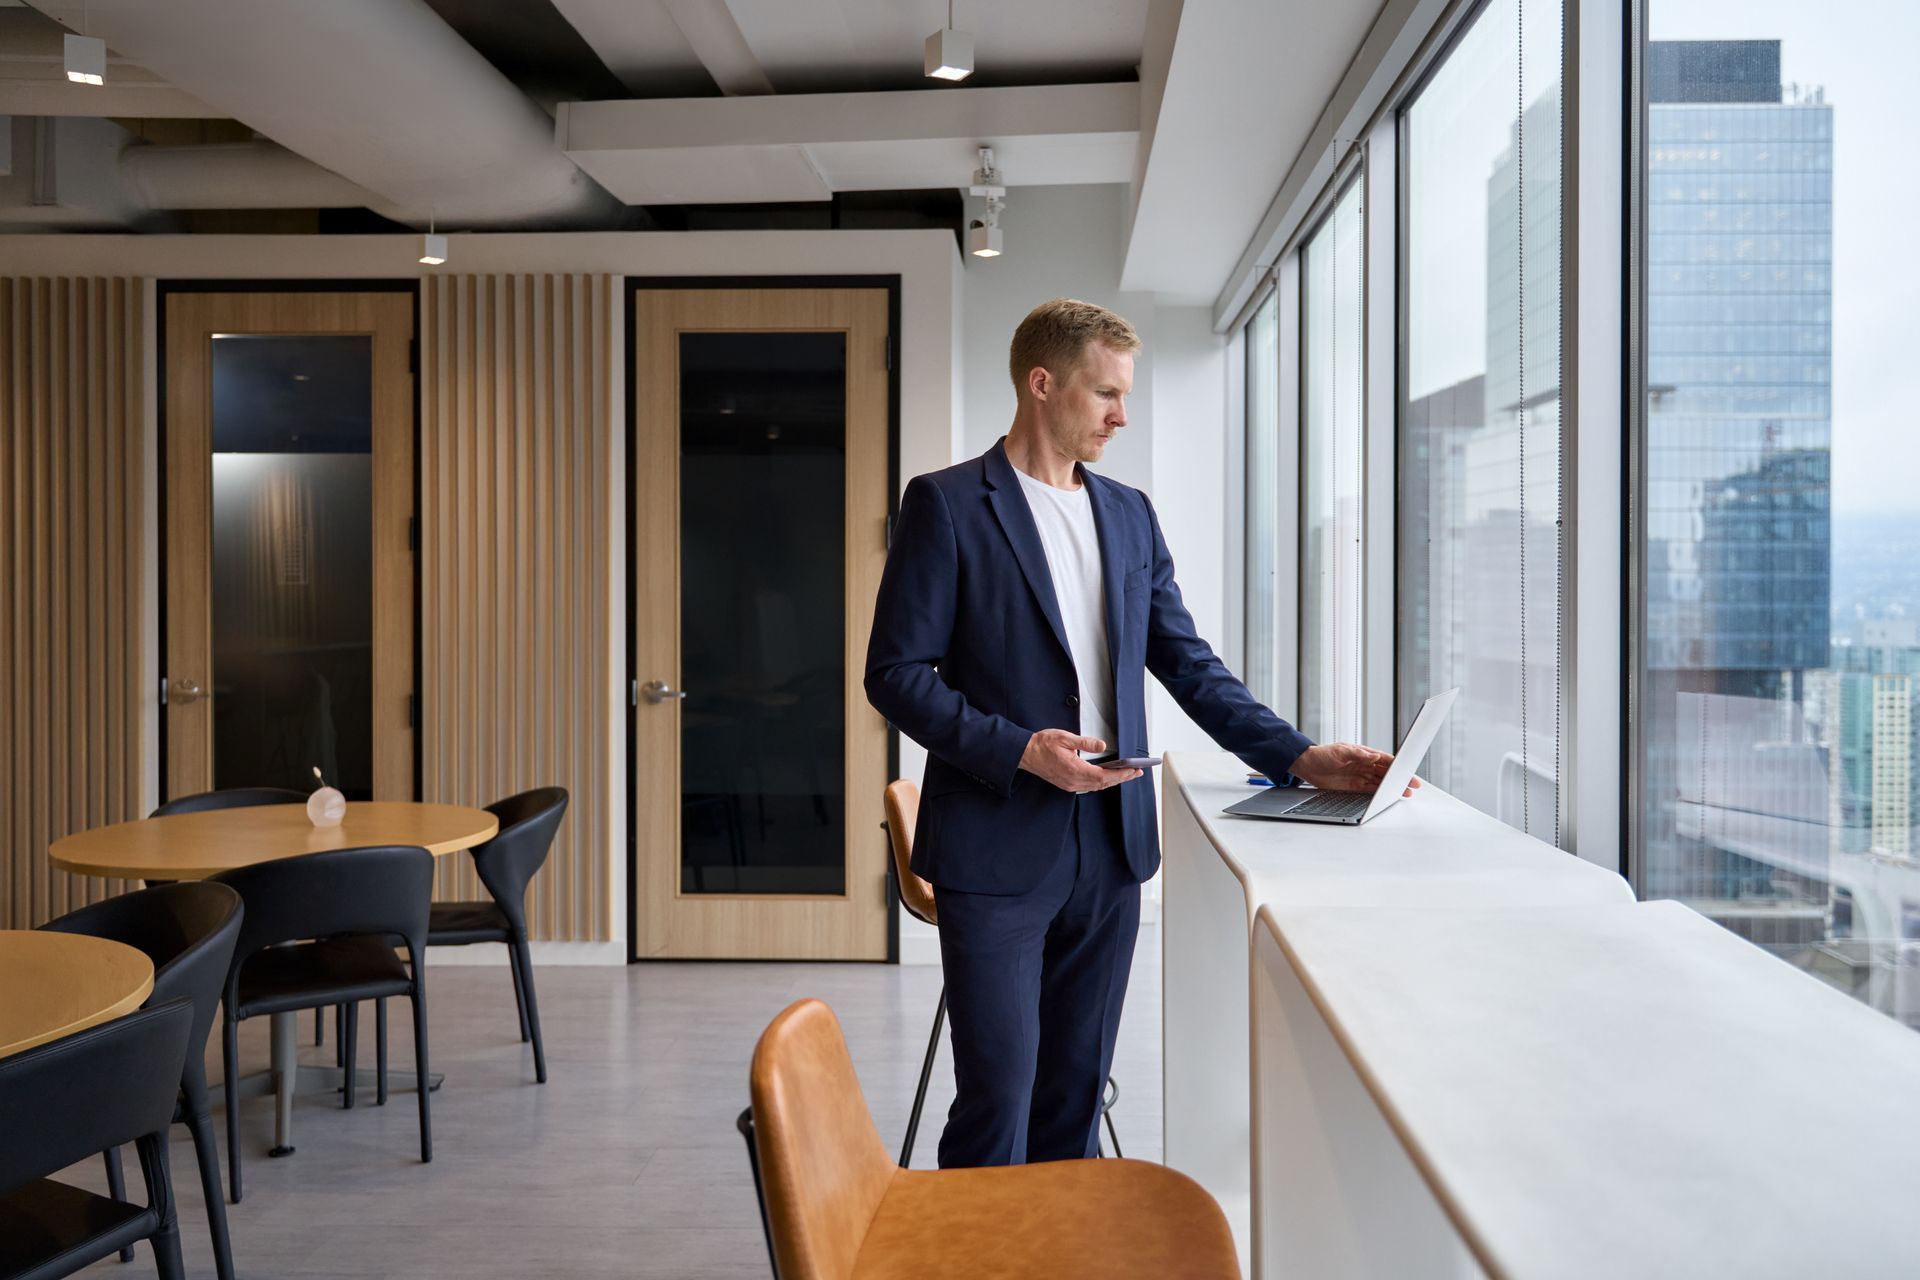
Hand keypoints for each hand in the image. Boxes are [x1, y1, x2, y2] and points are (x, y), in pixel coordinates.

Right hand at [1020, 729, 1141, 793]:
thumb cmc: (1042, 745)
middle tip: (1136, 772)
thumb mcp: (1065, 738)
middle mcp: (1073, 781)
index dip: (1121, 775)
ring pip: (1097, 787)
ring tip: (1126, 775)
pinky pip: (1089, 787)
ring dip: (1113, 781)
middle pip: (1103, 784)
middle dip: (1122, 778)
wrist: (1026, 754)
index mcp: (1074, 769)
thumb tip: (1102, 745)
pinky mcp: (1067, 784)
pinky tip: (1106, 777)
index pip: (1104, 776)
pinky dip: (1101, 783)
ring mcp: (1070, 784)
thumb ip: (1085, 743)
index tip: (1133, 770)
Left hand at [1290, 743, 1420, 797]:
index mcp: (1363, 754)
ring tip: (1404, 793)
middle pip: (1385, 772)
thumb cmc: (1322, 754)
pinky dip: (1379, 794)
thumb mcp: (1340, 751)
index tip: (1408, 769)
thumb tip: (1375, 755)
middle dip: (1399, 778)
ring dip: (1392, 787)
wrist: (1305, 765)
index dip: (1397, 764)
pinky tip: (1387, 797)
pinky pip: (1369, 790)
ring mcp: (1359, 776)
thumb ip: (1358, 754)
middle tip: (1413, 784)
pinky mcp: (1352, 786)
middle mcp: (1363, 765)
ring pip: (1380, 782)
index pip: (1384, 759)